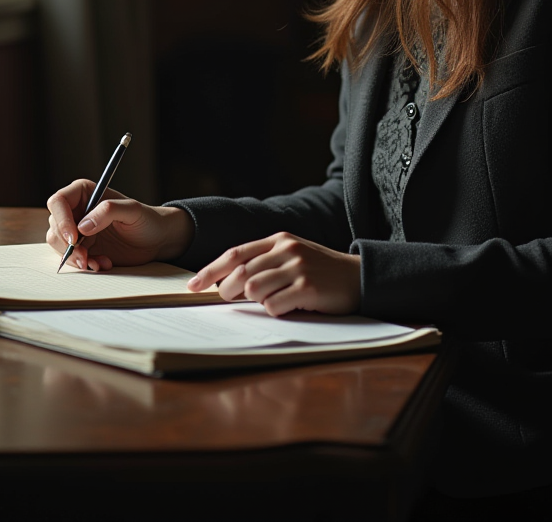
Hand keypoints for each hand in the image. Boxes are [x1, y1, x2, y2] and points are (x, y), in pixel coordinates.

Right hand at [46, 178, 192, 270]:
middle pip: (54, 227)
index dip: (61, 220)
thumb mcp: (133, 210)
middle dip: (67, 246)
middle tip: (85, 257)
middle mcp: (77, 211)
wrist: (157, 240)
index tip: (74, 238)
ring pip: (59, 246)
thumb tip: (83, 225)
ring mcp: (78, 231)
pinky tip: (103, 264)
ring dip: (76, 258)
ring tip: (100, 262)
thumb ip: (108, 210)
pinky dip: (85, 265)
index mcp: (84, 193)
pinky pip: (72, 258)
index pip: (58, 201)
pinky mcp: (83, 249)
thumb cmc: (147, 219)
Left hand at [186, 232, 360, 316]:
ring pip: (253, 289)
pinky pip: (273, 305)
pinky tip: (288, 306)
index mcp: (279, 239)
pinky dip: (274, 310)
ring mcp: (298, 268)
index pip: (235, 253)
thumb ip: (264, 262)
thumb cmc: (320, 270)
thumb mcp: (292, 256)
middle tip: (233, 300)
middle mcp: (286, 249)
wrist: (358, 276)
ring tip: (272, 300)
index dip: (210, 270)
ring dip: (255, 302)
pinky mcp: (308, 288)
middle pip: (240, 273)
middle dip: (228, 291)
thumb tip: (226, 282)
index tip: (193, 285)